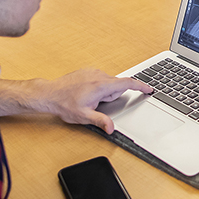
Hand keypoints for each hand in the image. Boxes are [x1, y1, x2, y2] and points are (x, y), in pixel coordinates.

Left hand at [37, 69, 151, 132]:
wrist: (49, 93)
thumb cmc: (64, 104)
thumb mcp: (84, 116)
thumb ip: (101, 121)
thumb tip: (111, 128)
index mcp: (101, 86)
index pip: (127, 83)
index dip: (141, 86)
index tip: (149, 89)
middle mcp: (98, 75)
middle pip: (117, 85)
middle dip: (112, 96)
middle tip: (97, 104)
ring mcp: (93, 71)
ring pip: (109, 82)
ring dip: (105, 92)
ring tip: (88, 99)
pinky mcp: (88, 71)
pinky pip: (101, 79)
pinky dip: (99, 87)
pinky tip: (86, 94)